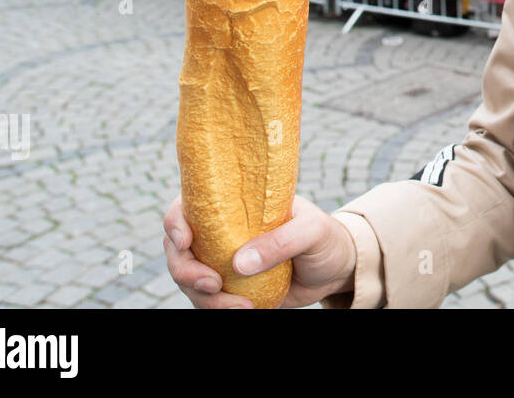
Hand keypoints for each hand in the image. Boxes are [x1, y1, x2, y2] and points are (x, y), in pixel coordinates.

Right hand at [163, 194, 357, 308]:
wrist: (337, 270)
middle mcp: (222, 231)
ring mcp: (222, 261)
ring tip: (241, 307)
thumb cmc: (326, 238)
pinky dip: (216, 309)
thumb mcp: (313, 231)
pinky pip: (207, 300)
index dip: (176, 221)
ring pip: (189, 280)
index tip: (185, 240)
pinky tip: (243, 310)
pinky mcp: (231, 288)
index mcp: (236, 205)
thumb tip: (239, 264)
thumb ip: (281, 242)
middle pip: (178, 249)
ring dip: (204, 298)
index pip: (189, 204)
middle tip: (212, 285)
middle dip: (184, 270)